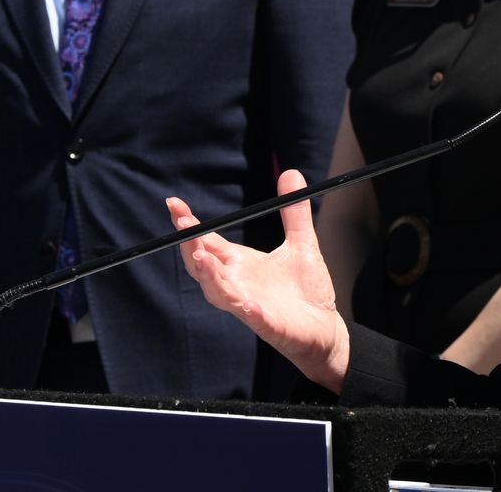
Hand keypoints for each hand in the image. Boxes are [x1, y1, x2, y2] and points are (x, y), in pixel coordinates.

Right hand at [167, 169, 349, 393]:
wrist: (325, 328)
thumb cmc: (306, 290)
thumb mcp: (302, 243)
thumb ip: (294, 211)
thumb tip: (291, 172)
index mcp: (241, 264)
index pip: (208, 243)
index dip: (190, 226)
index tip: (174, 204)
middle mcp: (238, 284)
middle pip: (204, 267)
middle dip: (192, 247)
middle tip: (183, 227)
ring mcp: (250, 306)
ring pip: (220, 293)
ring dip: (210, 276)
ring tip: (202, 257)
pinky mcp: (270, 326)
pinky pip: (255, 319)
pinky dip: (249, 311)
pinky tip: (247, 303)